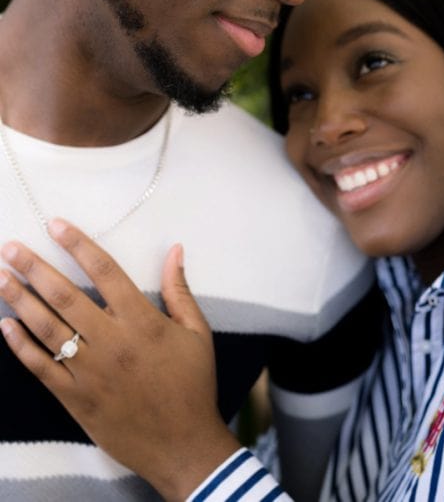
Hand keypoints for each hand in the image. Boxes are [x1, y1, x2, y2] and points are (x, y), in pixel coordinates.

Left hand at [0, 219, 240, 501]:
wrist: (181, 444)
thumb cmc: (193, 386)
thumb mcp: (197, 334)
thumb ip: (180, 291)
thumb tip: (175, 250)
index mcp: (143, 323)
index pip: (106, 272)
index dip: (79, 246)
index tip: (56, 225)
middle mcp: (112, 342)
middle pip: (65, 297)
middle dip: (34, 269)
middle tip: (10, 248)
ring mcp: (89, 371)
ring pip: (46, 329)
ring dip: (20, 300)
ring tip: (1, 278)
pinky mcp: (74, 397)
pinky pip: (39, 367)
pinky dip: (20, 345)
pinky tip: (5, 324)